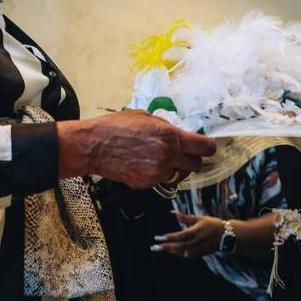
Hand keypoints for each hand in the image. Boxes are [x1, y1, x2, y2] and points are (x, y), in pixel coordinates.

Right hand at [59, 110, 215, 188]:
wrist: (93, 146)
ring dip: (173, 168)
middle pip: (196, 165)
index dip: (207, 147)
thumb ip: (166, 127)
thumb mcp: (145, 117)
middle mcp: (167, 156)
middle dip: (191, 159)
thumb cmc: (115, 127)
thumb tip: (179, 134)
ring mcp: (157, 172)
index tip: (204, 147)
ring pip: (178, 174)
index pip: (205, 147)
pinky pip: (161, 180)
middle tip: (180, 154)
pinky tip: (142, 164)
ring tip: (156, 158)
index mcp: (169, 136)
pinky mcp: (147, 184)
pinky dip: (157, 174)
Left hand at [151, 213, 224, 256]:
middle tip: (155, 247)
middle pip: (179, 246)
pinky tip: (172, 251)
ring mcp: (199, 249)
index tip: (160, 237)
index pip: (180, 236)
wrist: (228, 236)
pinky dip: (179, 253)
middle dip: (166, 247)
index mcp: (196, 232)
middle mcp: (197, 242)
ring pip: (182, 252)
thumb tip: (174, 213)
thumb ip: (186, 218)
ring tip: (161, 248)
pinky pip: (188, 254)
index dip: (169, 237)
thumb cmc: (213, 224)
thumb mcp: (200, 218)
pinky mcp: (201, 253)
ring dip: (171, 251)